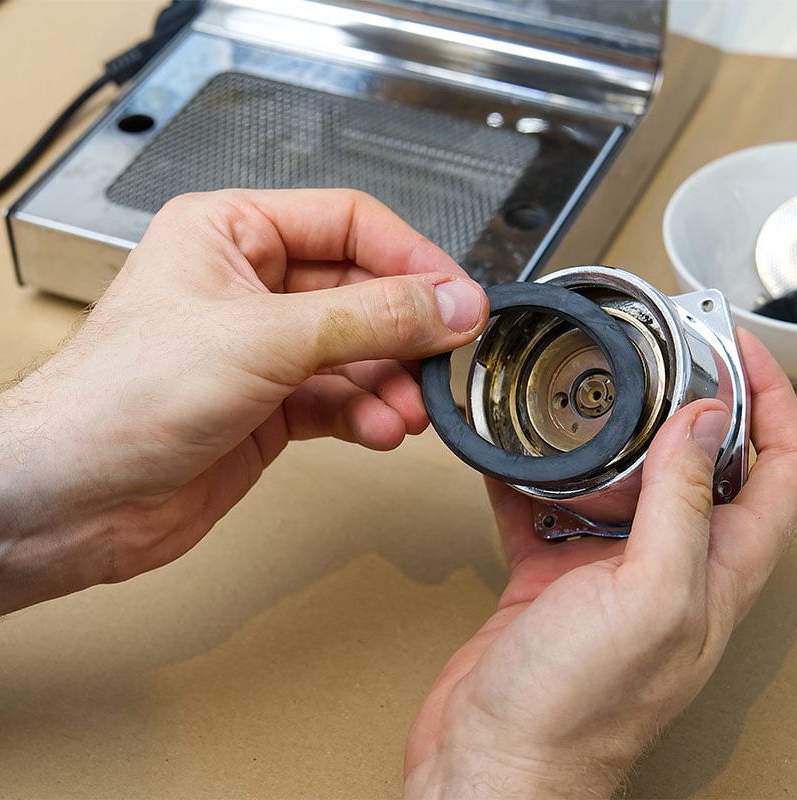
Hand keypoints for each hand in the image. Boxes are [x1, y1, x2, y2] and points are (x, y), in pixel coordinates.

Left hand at [0, 189, 486, 651]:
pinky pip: (336, 400)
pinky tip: (381, 430)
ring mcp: (257, 350)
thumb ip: (370, 318)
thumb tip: (450, 303)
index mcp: (229, 232)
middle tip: (445, 359)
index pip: (348, 223)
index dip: (411, 258)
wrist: (73, 497)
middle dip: (404, 330)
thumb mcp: (264, 339)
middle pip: (358, 291)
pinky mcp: (264, 408)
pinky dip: (365, 415)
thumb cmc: (121, 397)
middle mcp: (245, 286)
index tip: (459, 298)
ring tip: (411, 408)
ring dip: (390, 381)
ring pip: (353, 352)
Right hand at [405, 331, 796, 798]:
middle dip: (686, 407)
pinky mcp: (550, 581)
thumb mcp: (648, 596)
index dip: (771, 406)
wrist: (493, 759)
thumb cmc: (574, 707)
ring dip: (606, 441)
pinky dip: (531, 481)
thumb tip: (704, 422)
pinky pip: (546, 512)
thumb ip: (681, 506)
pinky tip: (512, 457)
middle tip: (657, 357)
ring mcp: (606, 576)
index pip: (776, 473)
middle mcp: (669, 571)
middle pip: (697, 470)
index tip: (734, 351)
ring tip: (583, 397)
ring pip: (619, 486)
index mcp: (715, 575)